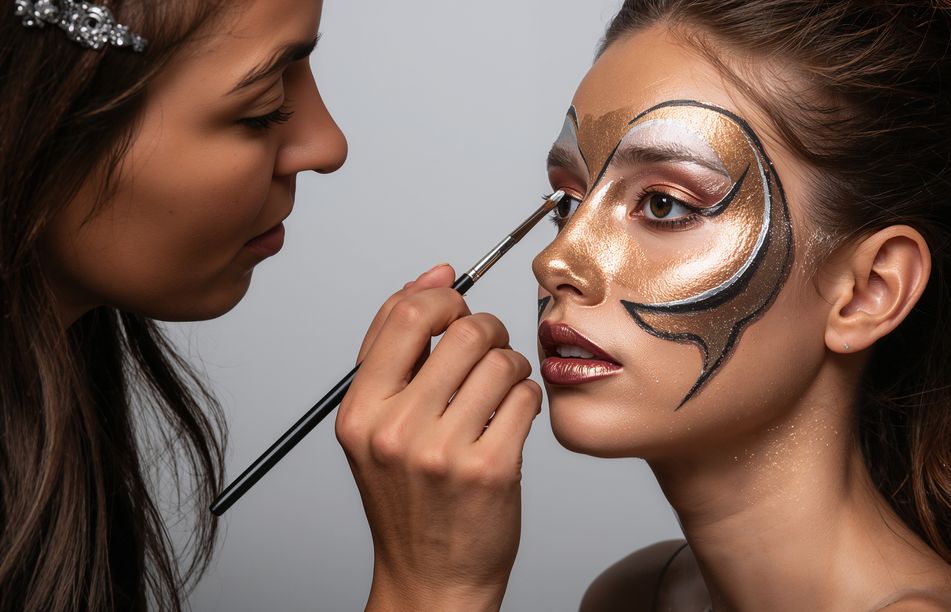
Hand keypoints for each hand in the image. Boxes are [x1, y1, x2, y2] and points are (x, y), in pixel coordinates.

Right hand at [336, 264, 541, 611]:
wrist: (431, 576)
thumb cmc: (408, 496)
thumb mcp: (377, 420)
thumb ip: (397, 343)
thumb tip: (436, 274)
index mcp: (360, 411)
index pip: (405, 316)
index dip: (442, 297)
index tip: (456, 306)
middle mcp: (396, 430)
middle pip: (464, 331)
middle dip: (487, 330)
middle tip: (488, 351)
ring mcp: (444, 452)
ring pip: (501, 360)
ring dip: (511, 367)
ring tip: (501, 390)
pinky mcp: (491, 469)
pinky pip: (526, 396)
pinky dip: (527, 399)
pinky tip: (513, 417)